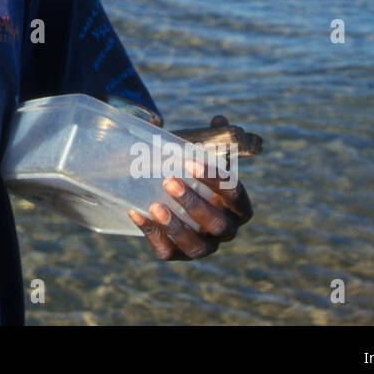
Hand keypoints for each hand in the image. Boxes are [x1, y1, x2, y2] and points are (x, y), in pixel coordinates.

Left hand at [127, 115, 253, 260]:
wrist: (171, 201)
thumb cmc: (193, 176)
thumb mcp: (200, 157)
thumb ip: (211, 139)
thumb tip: (219, 118)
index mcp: (238, 207)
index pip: (235, 195)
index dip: (215, 179)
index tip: (190, 161)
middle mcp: (225, 231)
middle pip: (218, 224)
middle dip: (194, 204)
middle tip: (169, 181)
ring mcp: (203, 247)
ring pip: (197, 247)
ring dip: (176, 227)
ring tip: (155, 206)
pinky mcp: (177, 255)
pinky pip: (166, 251)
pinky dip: (151, 233)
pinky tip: (135, 212)